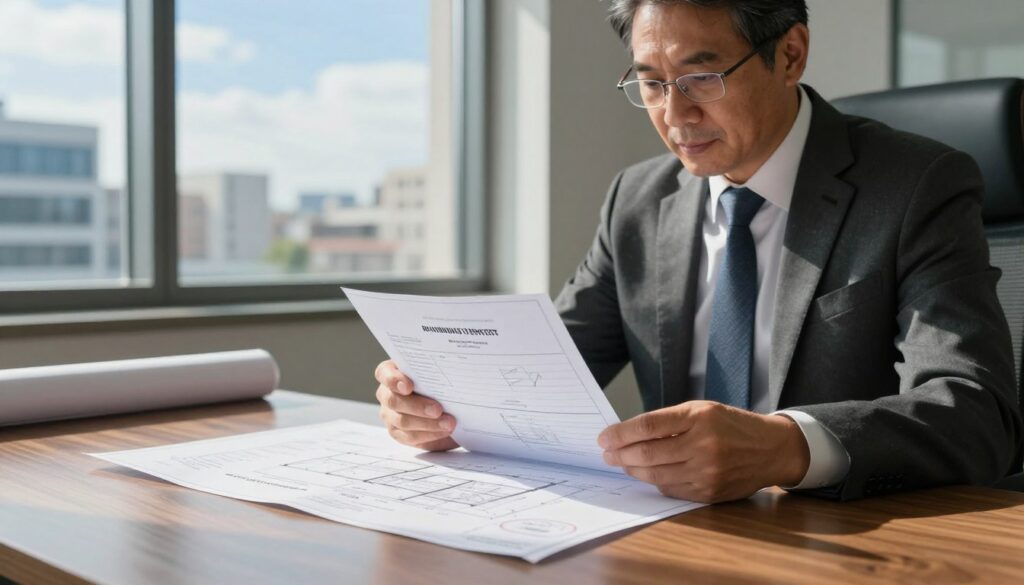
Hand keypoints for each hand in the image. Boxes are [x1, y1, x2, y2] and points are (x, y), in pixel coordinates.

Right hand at [374, 360, 458, 450]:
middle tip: (438, 409)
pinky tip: (444, 432)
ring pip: (402, 421)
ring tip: (449, 423)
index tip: (409, 386)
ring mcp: (389, 415)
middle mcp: (386, 394)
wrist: (444, 403)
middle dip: (417, 406)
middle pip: (394, 401)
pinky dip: (430, 435)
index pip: (384, 373)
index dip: (394, 380)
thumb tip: (452, 372)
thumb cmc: (436, 381)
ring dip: (428, 424)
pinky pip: (410, 437)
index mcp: (390, 373)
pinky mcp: (398, 433)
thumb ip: (436, 372)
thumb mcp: (436, 373)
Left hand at [598, 401, 809, 502]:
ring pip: (656, 474)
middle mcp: (703, 445)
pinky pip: (671, 489)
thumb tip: (629, 434)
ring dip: (633, 470)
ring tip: (622, 463)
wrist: (771, 449)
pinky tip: (647, 474)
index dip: (621, 433)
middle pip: (648, 453)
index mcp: (699, 417)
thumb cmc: (731, 425)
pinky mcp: (709, 492)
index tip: (604, 437)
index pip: (649, 426)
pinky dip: (654, 481)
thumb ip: (669, 421)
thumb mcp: (703, 410)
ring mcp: (707, 472)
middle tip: (606, 453)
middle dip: (620, 454)